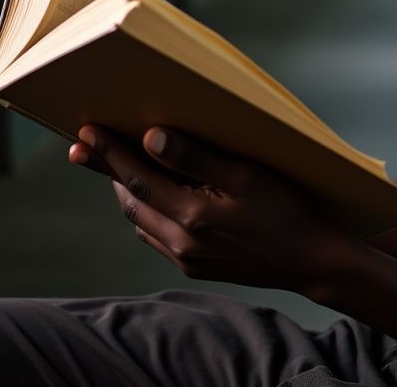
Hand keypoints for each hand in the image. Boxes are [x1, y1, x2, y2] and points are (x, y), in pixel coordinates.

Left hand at [68, 125, 358, 291]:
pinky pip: (156, 235)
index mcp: (191, 215)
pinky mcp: (195, 265)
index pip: (137, 178)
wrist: (311, 261)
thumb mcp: (246, 175)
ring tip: (114, 165)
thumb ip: (197, 157)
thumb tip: (152, 139)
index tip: (87, 131)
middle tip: (86, 145)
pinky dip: (145, 210)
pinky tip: (151, 197)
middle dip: (107, 169)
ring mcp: (186, 257)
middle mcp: (180, 241)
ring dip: (126, 190)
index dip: (110, 152)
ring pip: (140, 220)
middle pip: (130, 200)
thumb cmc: (286, 210)